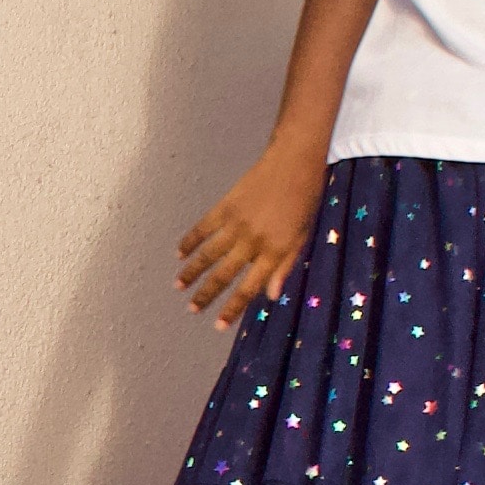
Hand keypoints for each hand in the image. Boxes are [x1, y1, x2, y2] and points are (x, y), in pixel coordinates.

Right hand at [177, 138, 330, 328]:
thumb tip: (271, 295)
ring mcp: (236, 223)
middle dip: (205, 295)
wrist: (294, 160)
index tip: (218, 324)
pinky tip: (179, 252)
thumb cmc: (305, 198)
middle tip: (192, 309)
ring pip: (208, 254)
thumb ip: (286, 265)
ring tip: (178, 286)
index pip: (249, 289)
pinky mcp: (225, 206)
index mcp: (275, 251)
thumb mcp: (303, 235)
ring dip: (191, 272)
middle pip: (223, 275)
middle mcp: (253, 241)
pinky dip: (190, 241)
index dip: (232, 309)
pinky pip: (202, 228)